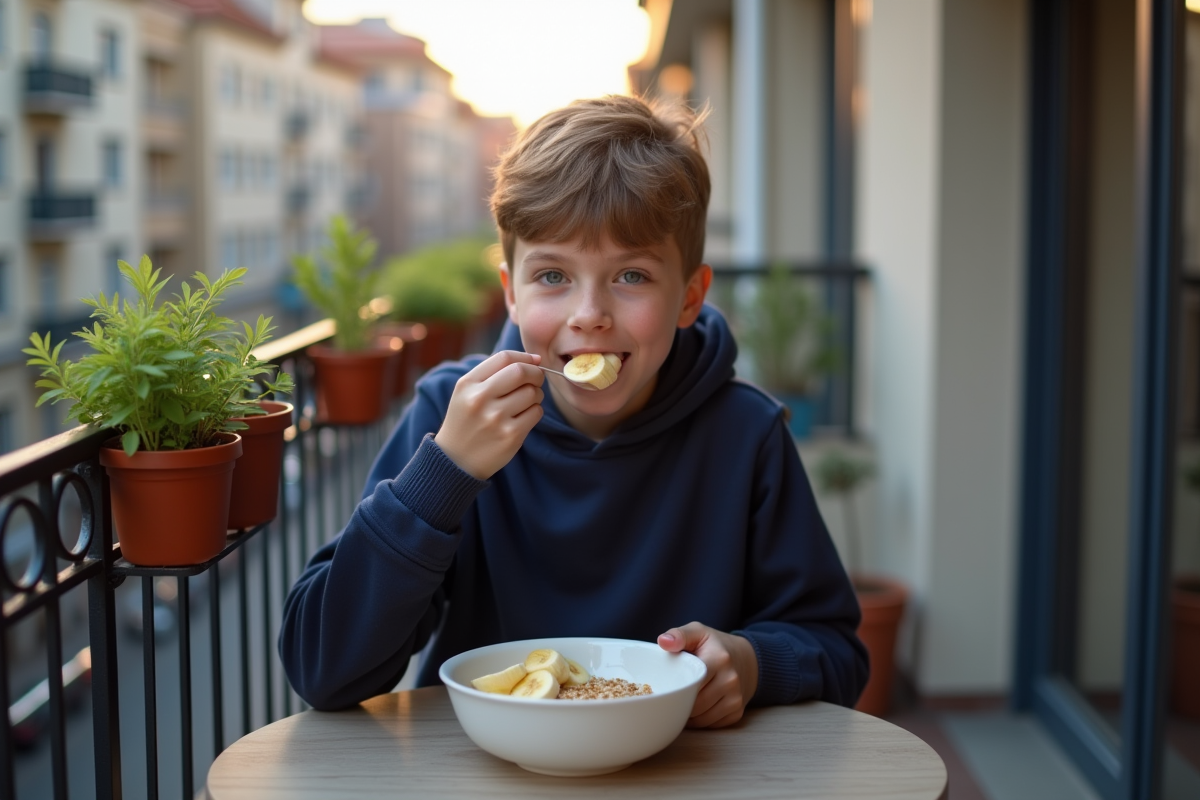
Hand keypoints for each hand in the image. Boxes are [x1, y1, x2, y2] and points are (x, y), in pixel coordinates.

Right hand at [434, 351, 544, 479]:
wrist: (456, 460)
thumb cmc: (467, 421)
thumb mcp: (466, 392)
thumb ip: (493, 372)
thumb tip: (535, 359)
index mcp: (468, 384)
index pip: (504, 358)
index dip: (525, 357)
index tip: (534, 362)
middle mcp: (480, 399)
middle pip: (521, 372)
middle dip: (536, 374)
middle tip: (536, 381)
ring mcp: (496, 418)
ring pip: (532, 393)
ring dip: (536, 394)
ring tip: (526, 402)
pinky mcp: (510, 436)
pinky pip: (536, 412)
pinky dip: (535, 411)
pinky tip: (523, 417)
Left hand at [657, 622, 758, 727]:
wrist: (748, 659)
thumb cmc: (716, 646)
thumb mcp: (699, 632)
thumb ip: (680, 635)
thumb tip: (663, 642)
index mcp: (719, 659)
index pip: (692, 682)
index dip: (677, 686)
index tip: (668, 684)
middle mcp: (731, 681)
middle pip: (695, 703)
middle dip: (681, 701)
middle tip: (673, 692)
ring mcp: (735, 699)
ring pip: (701, 718)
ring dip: (688, 713)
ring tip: (684, 698)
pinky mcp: (736, 713)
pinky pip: (710, 724)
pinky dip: (700, 719)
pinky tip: (696, 706)